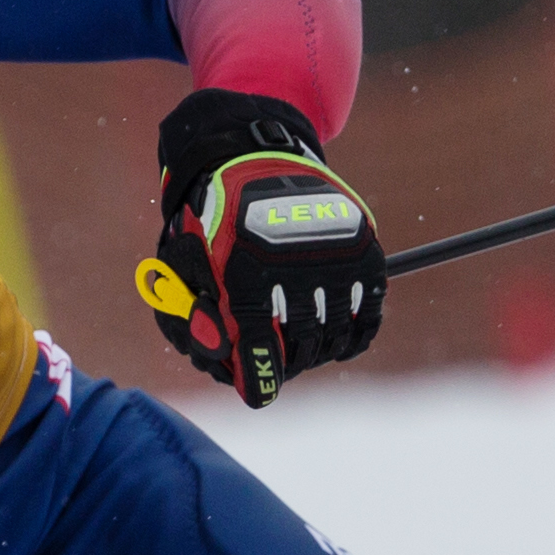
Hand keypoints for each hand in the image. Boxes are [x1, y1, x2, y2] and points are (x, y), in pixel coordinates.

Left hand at [140, 86, 386, 408]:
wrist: (257, 159)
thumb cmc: (216, 222)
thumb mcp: (189, 260)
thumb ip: (196, 315)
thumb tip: (222, 361)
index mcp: (246, 266)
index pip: (258, 341)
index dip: (259, 377)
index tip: (258, 396)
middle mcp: (294, 262)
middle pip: (300, 344)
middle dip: (288, 365)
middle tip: (280, 369)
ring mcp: (334, 257)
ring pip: (334, 335)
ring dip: (318, 355)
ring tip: (304, 354)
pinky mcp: (365, 253)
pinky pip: (366, 318)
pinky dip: (353, 339)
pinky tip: (336, 344)